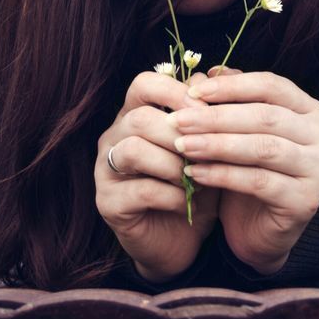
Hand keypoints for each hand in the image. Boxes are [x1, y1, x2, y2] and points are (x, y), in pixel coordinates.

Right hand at [95, 69, 221, 282]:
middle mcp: (114, 137)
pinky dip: (170, 194)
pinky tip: (186, 201)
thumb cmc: (195, 185)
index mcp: (135, 114)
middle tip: (208, 150)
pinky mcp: (108, 202)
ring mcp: (106, 170)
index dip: (176, 92)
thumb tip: (212, 77)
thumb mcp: (208, 147)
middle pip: (140, 117)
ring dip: (173, 163)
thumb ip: (205, 114)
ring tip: (196, 177)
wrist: (183, 241)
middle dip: (180, 133)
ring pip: (133, 149)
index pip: (144, 83)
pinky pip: (139, 188)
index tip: (207, 109)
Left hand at [170, 66, 318, 274]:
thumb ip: (227, 102)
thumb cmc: (248, 172)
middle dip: (217, 116)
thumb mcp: (237, 133)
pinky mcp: (306, 200)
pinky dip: (223, 174)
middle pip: (266, 116)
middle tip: (178, 120)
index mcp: (310, 110)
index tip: (193, 91)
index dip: (232, 86)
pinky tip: (194, 173)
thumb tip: (204, 73)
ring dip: (217, 144)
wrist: (258, 232)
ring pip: (263, 147)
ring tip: (183, 145)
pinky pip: (258, 181)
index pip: (272, 86)